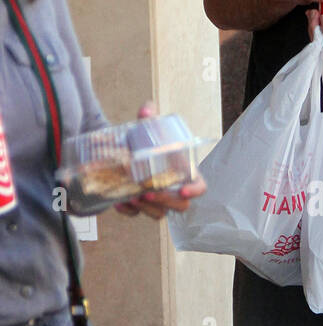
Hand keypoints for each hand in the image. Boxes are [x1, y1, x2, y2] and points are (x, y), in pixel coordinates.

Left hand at [114, 102, 206, 219]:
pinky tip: (118, 202)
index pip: (200, 186)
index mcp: (183, 171)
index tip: (183, 190)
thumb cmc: (144, 139)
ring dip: (147, 208)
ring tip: (131, 197)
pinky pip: (137, 215)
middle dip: (165, 201)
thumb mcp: (148, 126)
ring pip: (159, 214)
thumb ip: (150, 116)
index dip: (195, 191)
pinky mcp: (140, 205)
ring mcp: (157, 199)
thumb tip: (147, 110)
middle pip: (180, 205)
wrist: (123, 149)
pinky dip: (128, 212)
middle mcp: (173, 188)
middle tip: (147, 192)